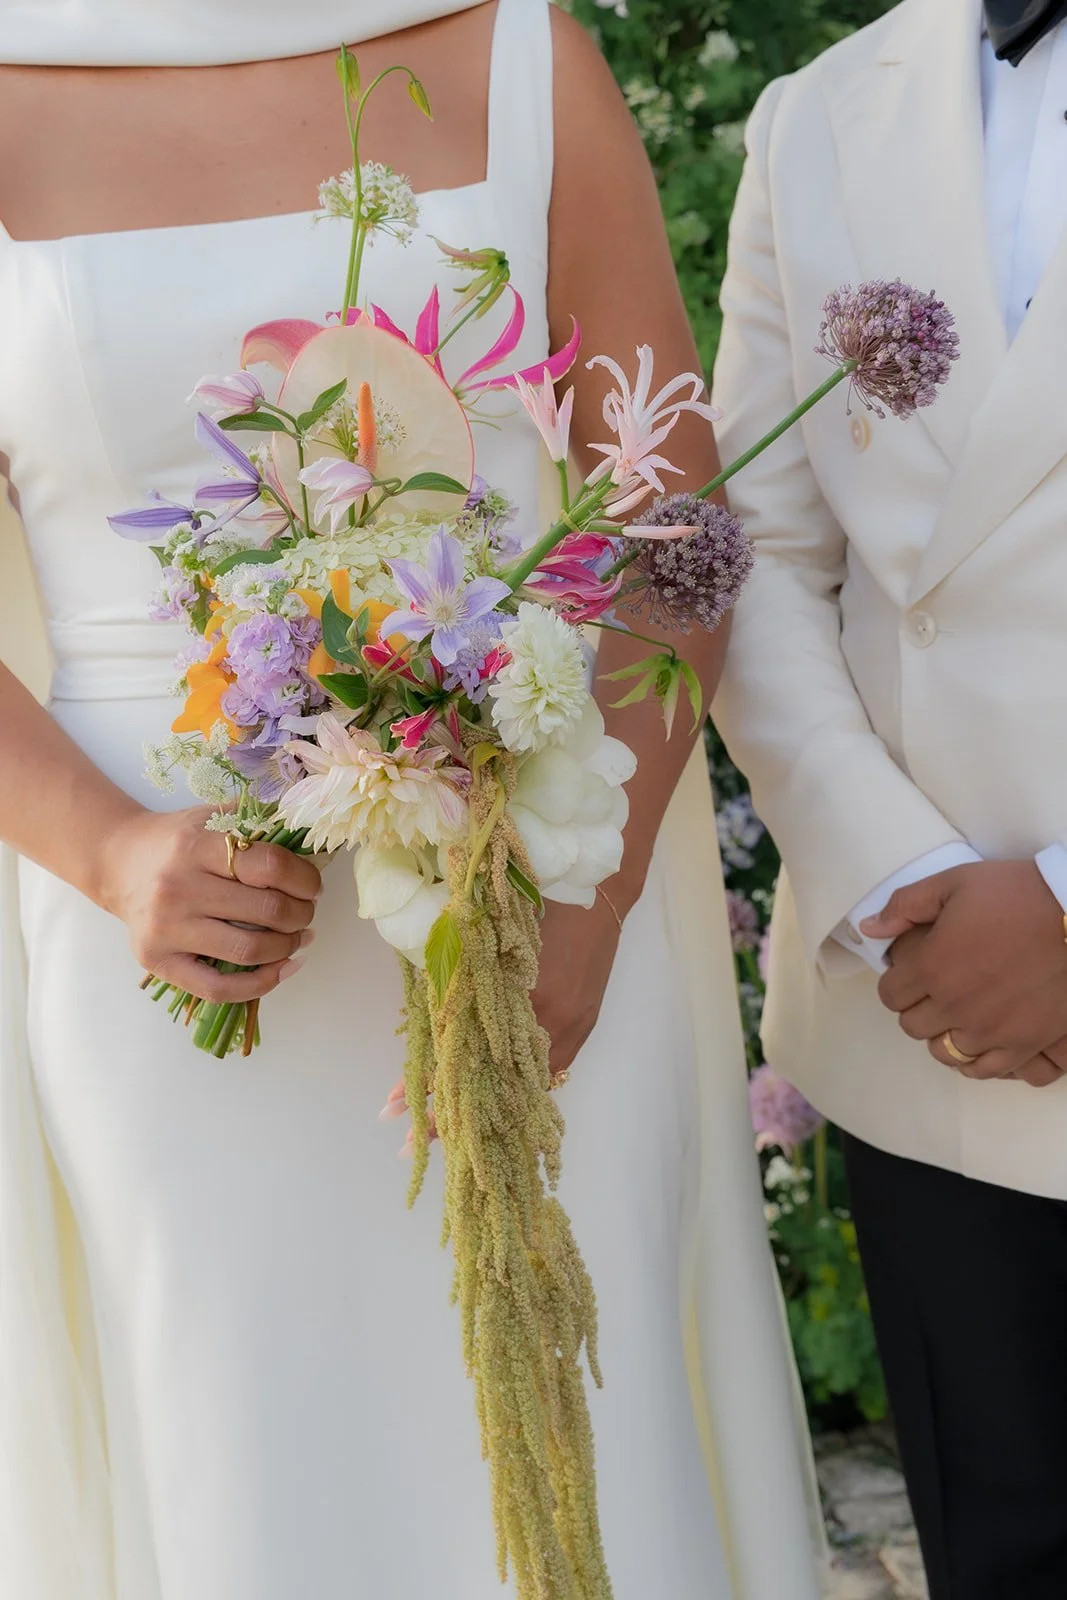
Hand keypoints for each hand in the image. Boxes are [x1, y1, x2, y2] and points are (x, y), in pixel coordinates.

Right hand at [99, 806, 320, 1002]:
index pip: (270, 866)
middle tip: (306, 911)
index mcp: (197, 846)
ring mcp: (166, 929)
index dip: (304, 879)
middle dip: (301, 914)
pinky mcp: (157, 961)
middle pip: (266, 910)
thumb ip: (260, 821)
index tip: (312, 886)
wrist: (120, 862)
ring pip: (249, 951)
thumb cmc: (177, 841)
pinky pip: (218, 988)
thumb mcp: (214, 817)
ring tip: (295, 936)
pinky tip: (282, 968)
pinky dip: (260, 984)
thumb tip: (312, 840)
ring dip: (287, 946)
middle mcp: (178, 888)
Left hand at [385, 887, 628, 1154]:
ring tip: (447, 1135)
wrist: (599, 893)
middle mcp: (542, 1021)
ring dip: (485, 1107)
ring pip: (519, 1085)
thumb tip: (430, 1013)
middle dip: (448, 1112)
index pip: (461, 1055)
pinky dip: (520, 1089)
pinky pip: (548, 1070)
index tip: (393, 1105)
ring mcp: (568, 1027)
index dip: (427, 1083)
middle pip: (489, 1081)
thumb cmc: (538, 904)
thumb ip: (466, 975)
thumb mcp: (491, 936)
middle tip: (406, 1140)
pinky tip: (500, 1108)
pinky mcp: (583, 1026)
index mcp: (512, 997)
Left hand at [861, 860, 1066, 1078]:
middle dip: (916, 1007)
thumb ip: (906, 905)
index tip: (910, 972)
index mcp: (932, 965)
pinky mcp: (1023, 1045)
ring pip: (944, 1052)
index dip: (896, 982)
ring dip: (943, 1034)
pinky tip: (980, 1040)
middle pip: (912, 1026)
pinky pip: (983, 1070)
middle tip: (934, 990)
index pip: (890, 994)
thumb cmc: (1020, 894)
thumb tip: (869, 928)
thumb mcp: (956, 883)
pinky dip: (975, 1059)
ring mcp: (989, 1030)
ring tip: (957, 1014)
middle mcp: (954, 1005)